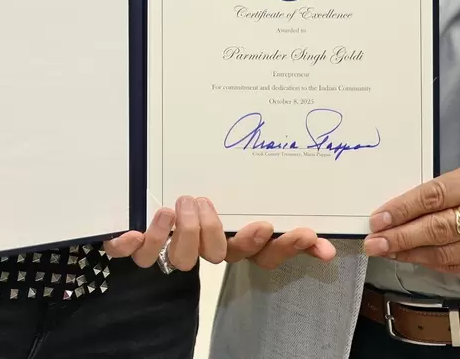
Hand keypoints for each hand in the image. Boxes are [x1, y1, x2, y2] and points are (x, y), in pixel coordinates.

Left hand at [103, 197, 333, 270]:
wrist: (141, 221)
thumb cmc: (201, 207)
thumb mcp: (241, 204)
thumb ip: (281, 226)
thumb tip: (328, 245)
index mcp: (231, 244)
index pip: (264, 255)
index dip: (277, 246)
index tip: (279, 226)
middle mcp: (204, 252)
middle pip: (216, 255)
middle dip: (212, 230)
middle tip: (202, 200)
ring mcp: (171, 253)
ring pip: (179, 259)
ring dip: (179, 233)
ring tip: (176, 206)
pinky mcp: (138, 249)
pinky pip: (135, 255)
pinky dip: (133, 243)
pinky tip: (131, 230)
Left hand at [363, 156, 459, 274]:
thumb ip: (449, 186)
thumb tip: (405, 206)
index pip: (436, 195)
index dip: (403, 208)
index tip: (378, 218)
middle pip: (440, 227)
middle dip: (401, 236)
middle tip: (374, 241)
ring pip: (449, 252)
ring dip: (413, 254)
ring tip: (388, 252)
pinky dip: (436, 263)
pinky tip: (416, 258)